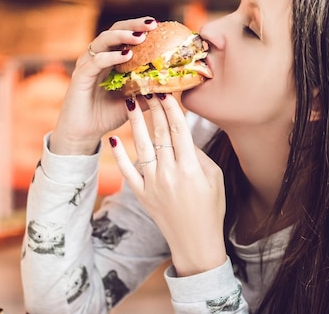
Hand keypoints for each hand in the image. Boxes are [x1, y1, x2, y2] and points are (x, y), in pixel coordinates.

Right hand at [49, 17, 157, 154]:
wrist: (84, 134)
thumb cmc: (107, 115)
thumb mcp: (135, 102)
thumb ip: (149, 91)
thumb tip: (172, 85)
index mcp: (110, 59)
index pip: (125, 36)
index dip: (140, 28)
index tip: (159, 25)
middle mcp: (98, 57)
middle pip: (114, 30)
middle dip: (133, 25)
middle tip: (152, 24)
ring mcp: (88, 65)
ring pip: (103, 41)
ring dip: (122, 36)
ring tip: (140, 36)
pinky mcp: (80, 76)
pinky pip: (95, 61)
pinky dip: (110, 56)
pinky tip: (126, 55)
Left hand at [110, 93, 226, 275]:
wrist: (196, 241)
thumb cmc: (211, 208)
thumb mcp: (214, 178)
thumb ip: (198, 155)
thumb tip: (183, 136)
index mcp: (190, 168)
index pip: (178, 130)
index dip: (170, 109)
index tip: (164, 91)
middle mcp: (169, 173)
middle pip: (159, 134)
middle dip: (152, 108)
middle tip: (146, 88)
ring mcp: (153, 184)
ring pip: (142, 147)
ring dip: (135, 123)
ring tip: (129, 103)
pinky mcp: (142, 195)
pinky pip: (128, 172)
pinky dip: (120, 155)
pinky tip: (115, 138)